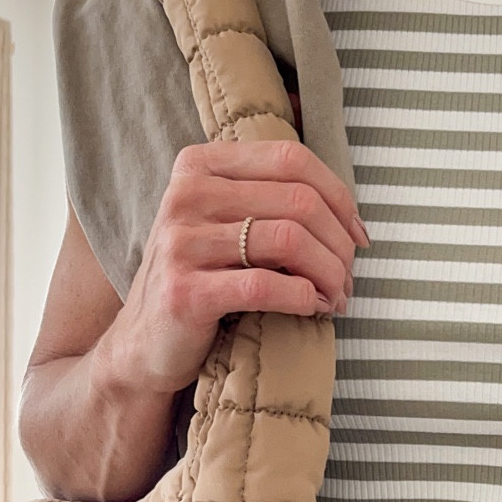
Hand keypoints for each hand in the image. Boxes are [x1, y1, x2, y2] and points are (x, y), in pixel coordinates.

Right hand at [104, 138, 368, 394]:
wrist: (144, 343)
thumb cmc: (202, 280)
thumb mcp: (225, 224)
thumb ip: (271, 201)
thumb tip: (350, 216)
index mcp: (199, 165)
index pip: (290, 159)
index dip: (338, 196)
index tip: (357, 235)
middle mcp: (186, 194)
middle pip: (299, 200)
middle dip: (339, 243)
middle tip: (348, 278)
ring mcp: (181, 241)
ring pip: (290, 240)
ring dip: (329, 273)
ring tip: (336, 297)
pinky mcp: (185, 291)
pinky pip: (266, 285)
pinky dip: (304, 297)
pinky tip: (313, 309)